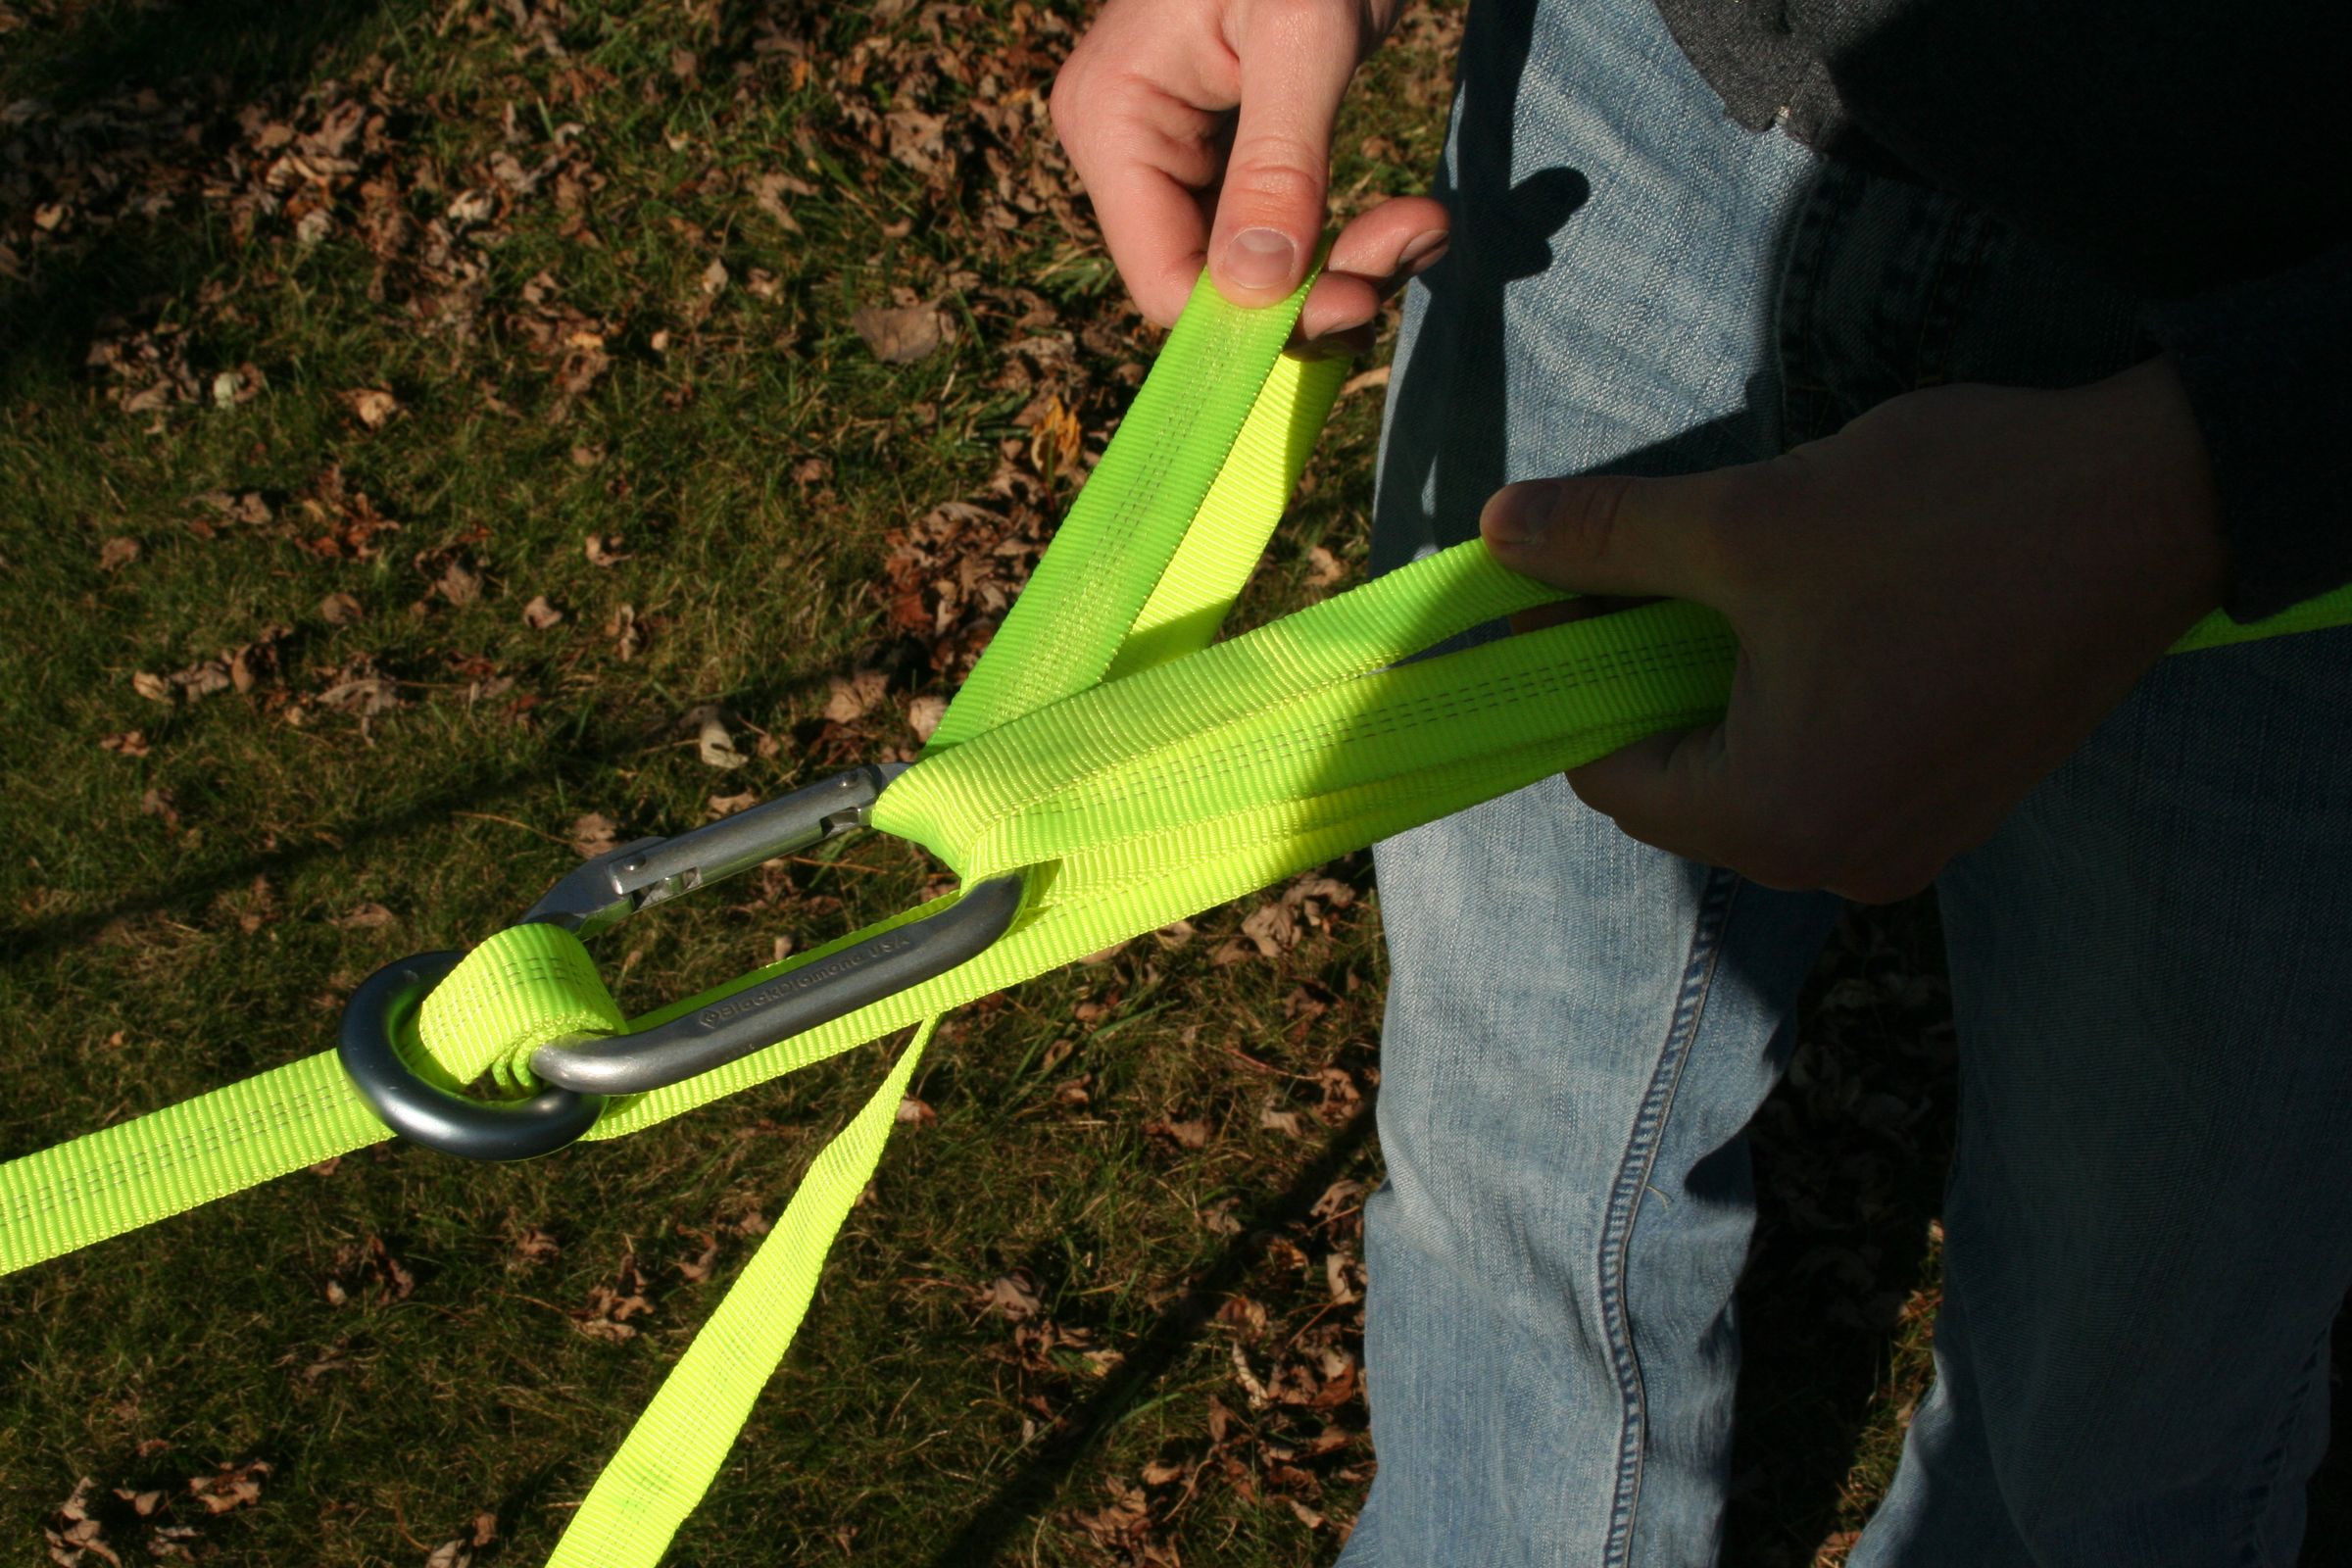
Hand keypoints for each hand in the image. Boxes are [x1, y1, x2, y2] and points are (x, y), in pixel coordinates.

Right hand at [1050, 0, 1449, 345]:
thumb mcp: (1304, 34)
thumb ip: (1278, 160)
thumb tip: (1256, 288)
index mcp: (1113, 120)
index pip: (1164, 281)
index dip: (1256, 320)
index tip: (1360, 296)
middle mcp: (1130, 147)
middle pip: (1211, 285)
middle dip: (1318, 288)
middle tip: (1416, 241)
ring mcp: (1178, 151)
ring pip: (1253, 272)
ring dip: (1348, 268)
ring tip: (1428, 223)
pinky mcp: (1233, 150)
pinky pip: (1281, 233)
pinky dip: (1350, 238)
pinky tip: (1415, 216)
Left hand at [1481, 358, 2229, 902]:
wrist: (2161, 502)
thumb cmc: (1953, 519)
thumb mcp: (1750, 521)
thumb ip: (1610, 537)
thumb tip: (1499, 529)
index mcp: (1779, 818)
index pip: (1609, 776)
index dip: (1570, 679)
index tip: (1561, 594)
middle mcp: (1841, 861)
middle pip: (1679, 784)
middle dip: (1645, 682)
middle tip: (1651, 574)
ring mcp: (1911, 839)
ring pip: (1756, 772)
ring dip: (1720, 686)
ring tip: (1743, 583)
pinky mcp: (1959, 799)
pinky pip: (1831, 765)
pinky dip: (1794, 700)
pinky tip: (1816, 611)